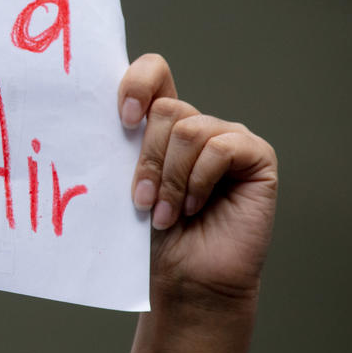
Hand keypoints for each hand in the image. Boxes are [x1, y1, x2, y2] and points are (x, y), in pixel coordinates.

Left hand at [119, 54, 277, 309]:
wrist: (184, 280)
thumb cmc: (151, 236)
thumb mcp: (126, 181)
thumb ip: (122, 144)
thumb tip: (95, 113)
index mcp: (162, 124)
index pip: (154, 72)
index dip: (137, 83)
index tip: (123, 119)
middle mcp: (197, 124)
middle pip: (166, 109)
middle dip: (147, 158)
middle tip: (142, 199)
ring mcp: (228, 138)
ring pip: (189, 130)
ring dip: (171, 178)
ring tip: (166, 214)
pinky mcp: (257, 157)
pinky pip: (221, 148)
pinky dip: (200, 181)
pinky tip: (196, 207)